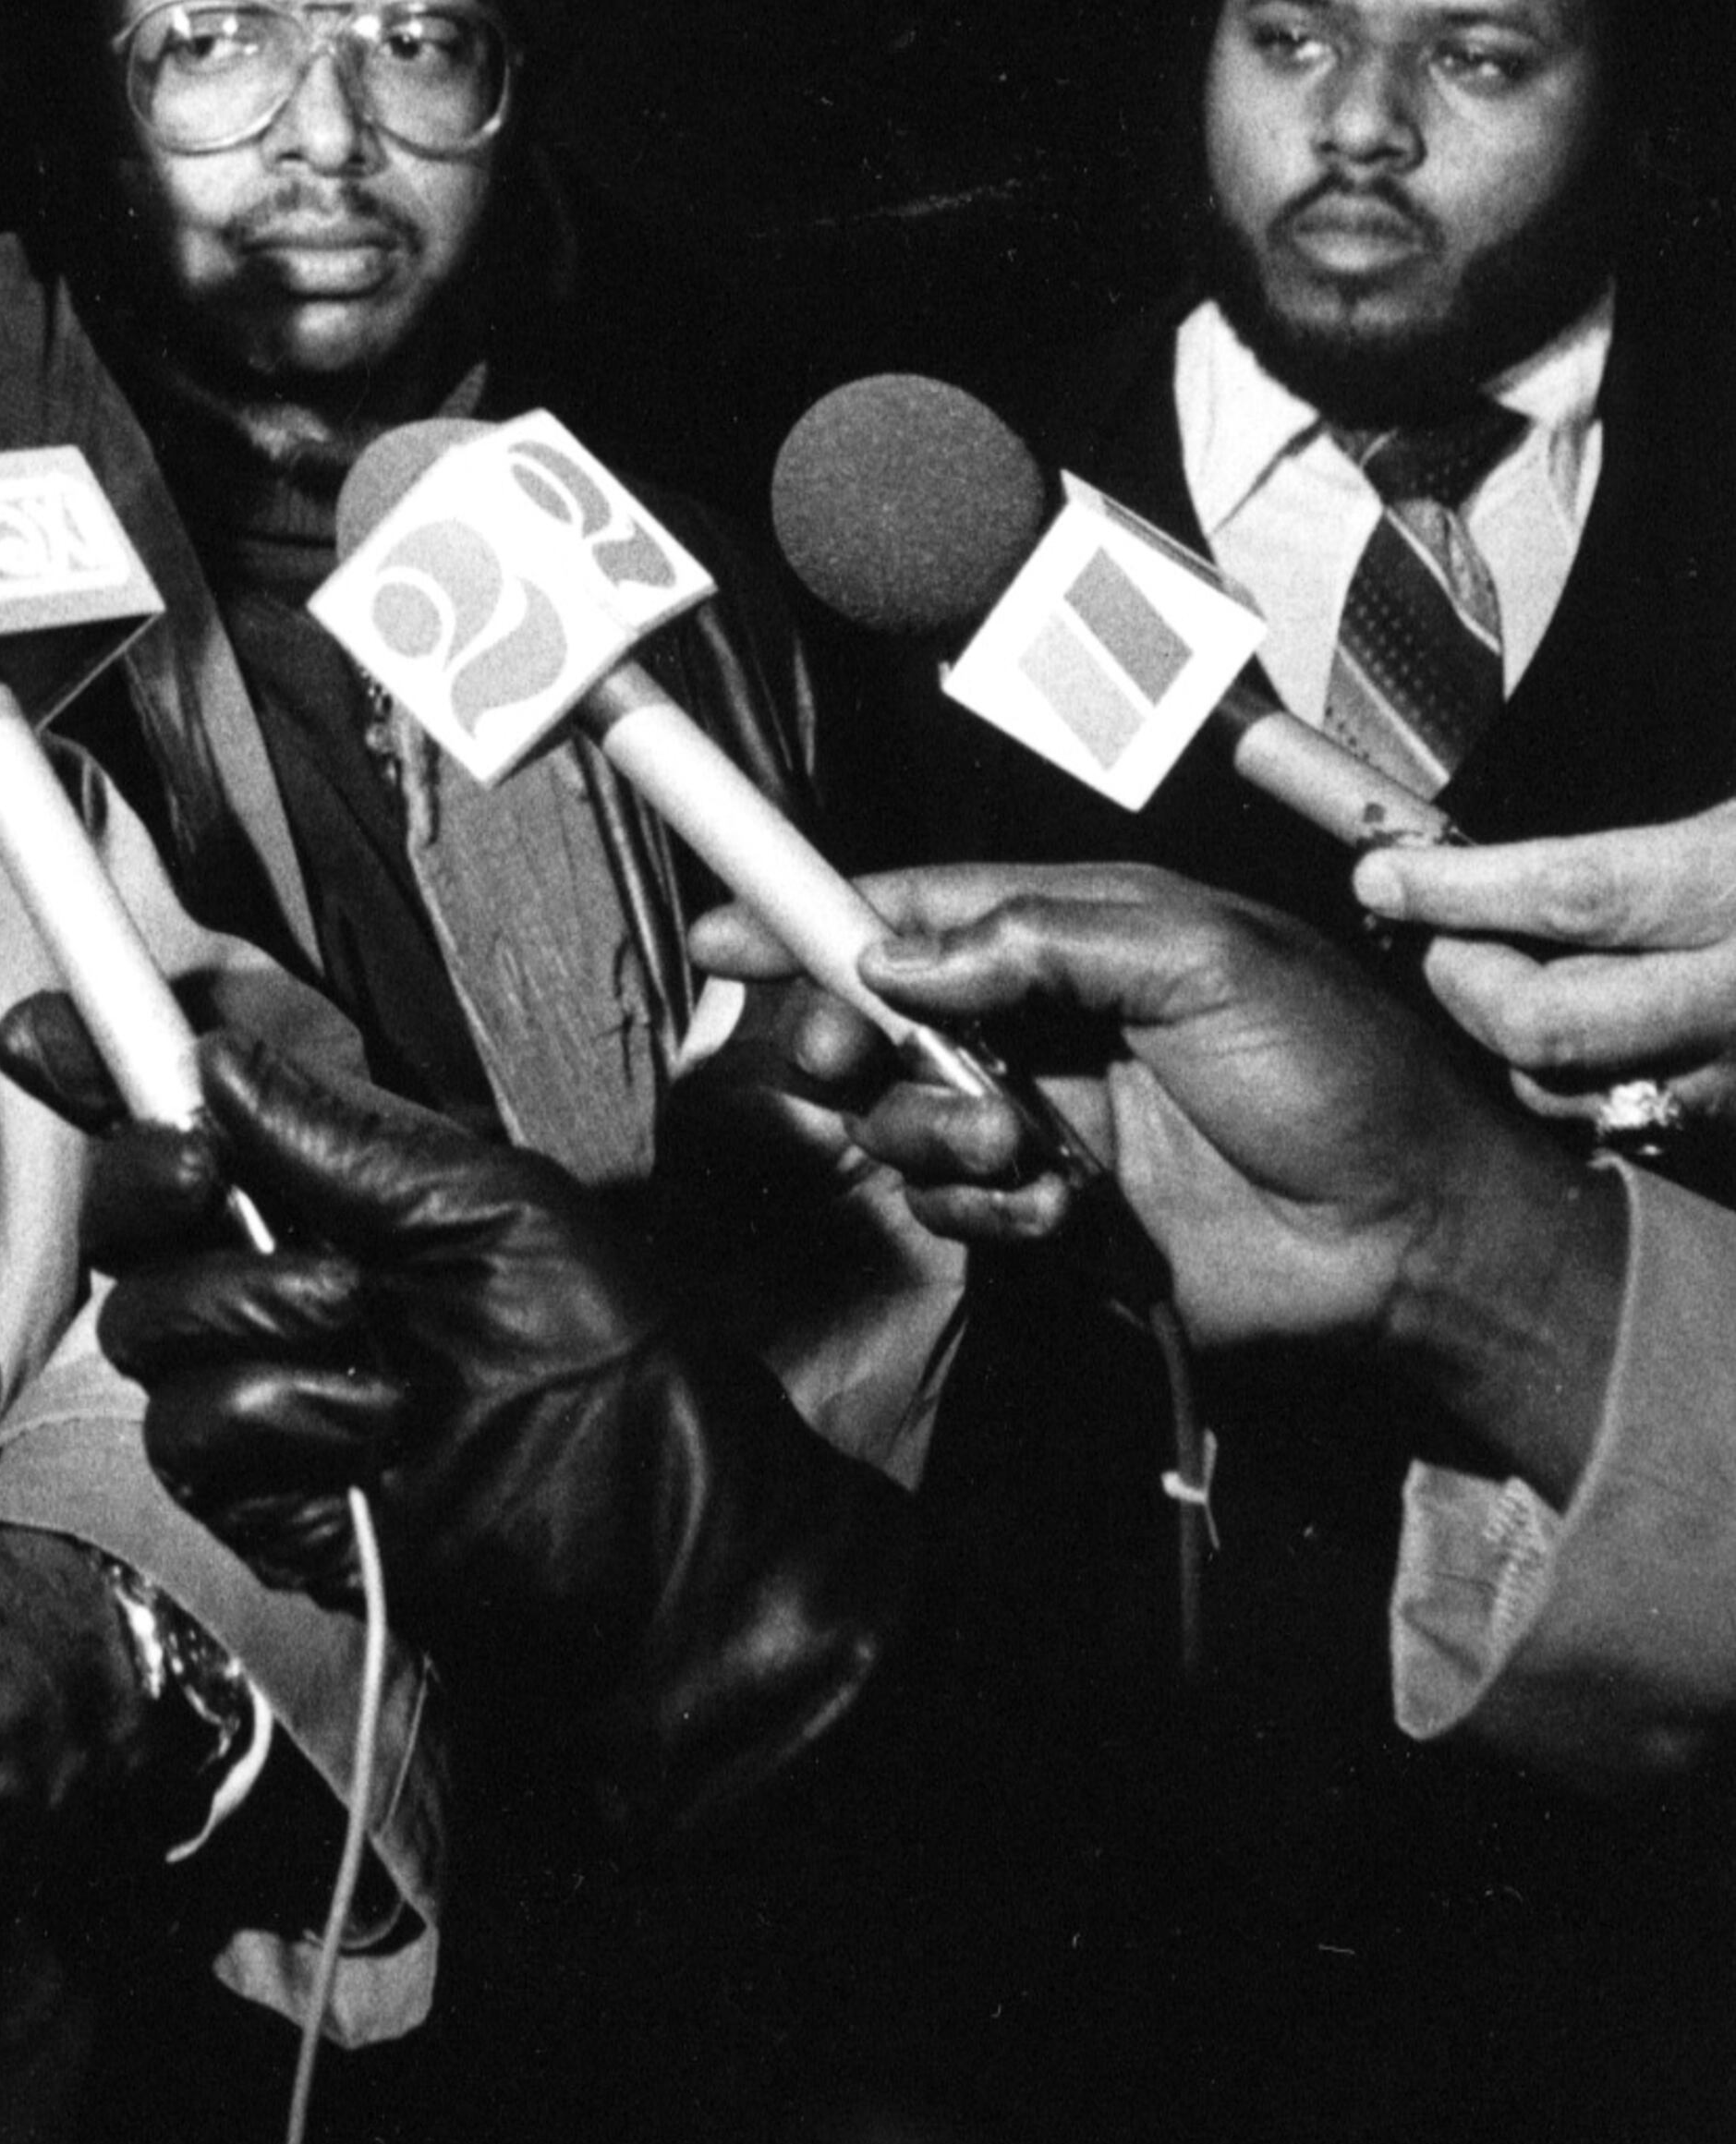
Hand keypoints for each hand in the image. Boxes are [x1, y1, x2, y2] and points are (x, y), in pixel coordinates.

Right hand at [1, 988, 649, 1616]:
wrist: (668, 1552)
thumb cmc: (619, 1369)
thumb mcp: (494, 1207)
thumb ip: (344, 1141)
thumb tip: (212, 1062)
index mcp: (332, 1192)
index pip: (189, 1115)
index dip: (103, 1065)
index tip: (40, 1032)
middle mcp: (274, 1280)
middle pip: (125, 1210)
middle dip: (143, 1173)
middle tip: (205, 1170)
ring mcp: (257, 1393)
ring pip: (142, 1318)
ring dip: (241, 1301)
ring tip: (358, 1317)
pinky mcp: (258, 1499)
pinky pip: (190, 1428)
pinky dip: (272, 1410)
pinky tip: (366, 1426)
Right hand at [694, 864, 1626, 1492]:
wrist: (1415, 1237)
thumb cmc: (1341, 1070)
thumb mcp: (1199, 955)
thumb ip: (1038, 937)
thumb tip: (898, 953)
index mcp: (1073, 934)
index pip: (914, 906)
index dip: (812, 912)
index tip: (726, 936)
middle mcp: (1043, 1022)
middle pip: (879, 1013)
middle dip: (848, 1035)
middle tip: (851, 1062)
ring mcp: (1044, 1120)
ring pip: (904, 1116)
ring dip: (935, 1129)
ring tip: (1024, 1144)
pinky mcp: (1054, 1218)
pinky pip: (958, 1208)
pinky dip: (991, 1207)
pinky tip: (1065, 1208)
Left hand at [1356, 797, 1735, 1094]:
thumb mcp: (1729, 822)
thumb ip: (1633, 848)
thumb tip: (1482, 858)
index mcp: (1732, 889)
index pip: (1573, 896)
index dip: (1459, 890)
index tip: (1383, 878)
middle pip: (1548, 1020)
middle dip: (1464, 980)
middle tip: (1439, 939)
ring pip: (1568, 1088)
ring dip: (1509, 1038)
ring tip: (1509, 979)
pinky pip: (1621, 1123)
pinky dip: (1571, 1082)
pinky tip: (1576, 1033)